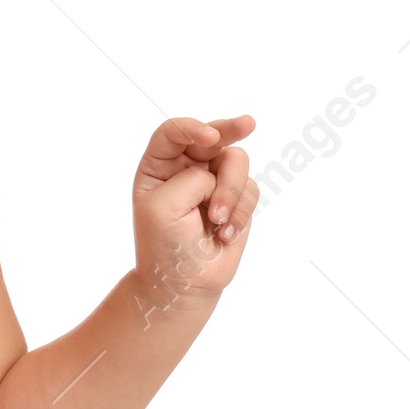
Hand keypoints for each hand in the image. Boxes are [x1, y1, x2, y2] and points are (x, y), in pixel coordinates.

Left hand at [131, 115, 257, 307]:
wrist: (184, 284)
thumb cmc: (164, 245)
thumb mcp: (164, 207)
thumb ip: (194, 179)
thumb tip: (223, 174)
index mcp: (158, 166)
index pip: (172, 133)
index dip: (191, 128)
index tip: (209, 138)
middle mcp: (186, 168)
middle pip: (212, 135)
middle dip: (230, 128)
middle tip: (248, 124)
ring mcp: (214, 181)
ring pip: (236, 162)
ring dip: (231, 191)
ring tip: (217, 221)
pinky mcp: (237, 199)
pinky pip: (251, 190)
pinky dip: (240, 212)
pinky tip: (225, 234)